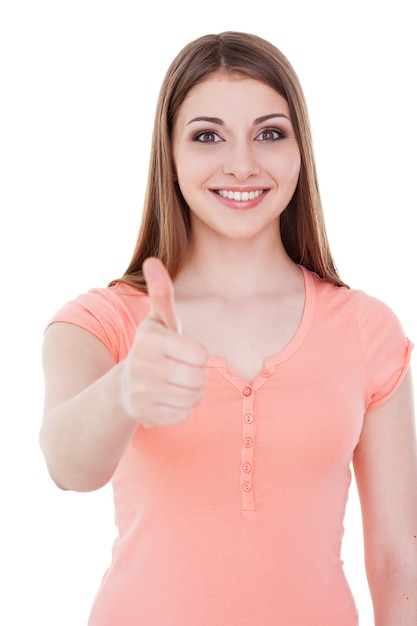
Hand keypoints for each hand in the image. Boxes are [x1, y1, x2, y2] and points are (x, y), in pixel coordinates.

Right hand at [120, 257, 207, 426]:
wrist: (125, 386)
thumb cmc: (153, 347)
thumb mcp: (159, 320)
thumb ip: (161, 293)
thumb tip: (152, 260)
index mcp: (150, 340)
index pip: (200, 354)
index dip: (197, 354)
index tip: (183, 352)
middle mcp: (142, 366)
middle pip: (199, 378)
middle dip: (196, 375)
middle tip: (180, 369)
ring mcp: (142, 393)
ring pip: (194, 398)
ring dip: (190, 392)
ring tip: (173, 383)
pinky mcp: (145, 415)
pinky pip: (183, 415)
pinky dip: (180, 409)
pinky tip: (166, 399)